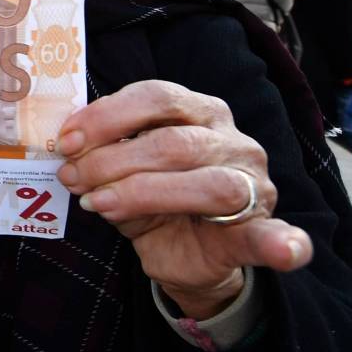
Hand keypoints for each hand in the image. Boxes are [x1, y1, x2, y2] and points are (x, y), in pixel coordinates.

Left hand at [57, 80, 311, 319]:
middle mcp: (231, 141)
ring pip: (207, 184)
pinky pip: (274, 235)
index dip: (108, 116)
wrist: (186, 254)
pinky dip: (283, 243)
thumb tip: (67, 150)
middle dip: (113, 160)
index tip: (66, 141)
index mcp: (198, 112)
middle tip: (73, 178)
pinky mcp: (261, 228)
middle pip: (174, 142)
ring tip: (99, 205)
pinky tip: (284, 250)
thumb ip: (102, 155)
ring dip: (142, 194)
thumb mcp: (121, 172)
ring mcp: (252, 184)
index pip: (157, 97)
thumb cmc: (153, 199)